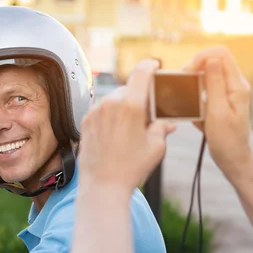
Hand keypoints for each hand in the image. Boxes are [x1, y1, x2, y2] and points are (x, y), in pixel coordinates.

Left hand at [79, 60, 176, 194]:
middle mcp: (111, 103)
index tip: (155, 67)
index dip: (150, 66)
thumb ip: (161, 128)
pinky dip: (111, 116)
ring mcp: (95, 111)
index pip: (142, 72)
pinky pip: (102, 110)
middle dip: (139, 97)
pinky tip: (116, 134)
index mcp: (131, 106)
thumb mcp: (155, 148)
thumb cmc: (131, 169)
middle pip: (129, 88)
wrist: (102, 187)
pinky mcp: (86, 121)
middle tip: (147, 114)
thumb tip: (166, 123)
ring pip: (114, 99)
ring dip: (124, 107)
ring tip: (131, 128)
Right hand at [184, 46, 252, 179]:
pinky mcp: (221, 100)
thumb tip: (211, 59)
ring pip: (207, 74)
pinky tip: (194, 112)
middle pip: (212, 60)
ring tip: (188, 101)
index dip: (201, 57)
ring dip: (193, 85)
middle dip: (194, 70)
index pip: (220, 54)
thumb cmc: (227, 140)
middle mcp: (234, 84)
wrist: (234, 159)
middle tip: (184, 86)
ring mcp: (228, 92)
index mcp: (237, 85)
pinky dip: (196, 97)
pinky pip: (205, 89)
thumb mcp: (217, 112)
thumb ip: (215, 84)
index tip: (188, 73)